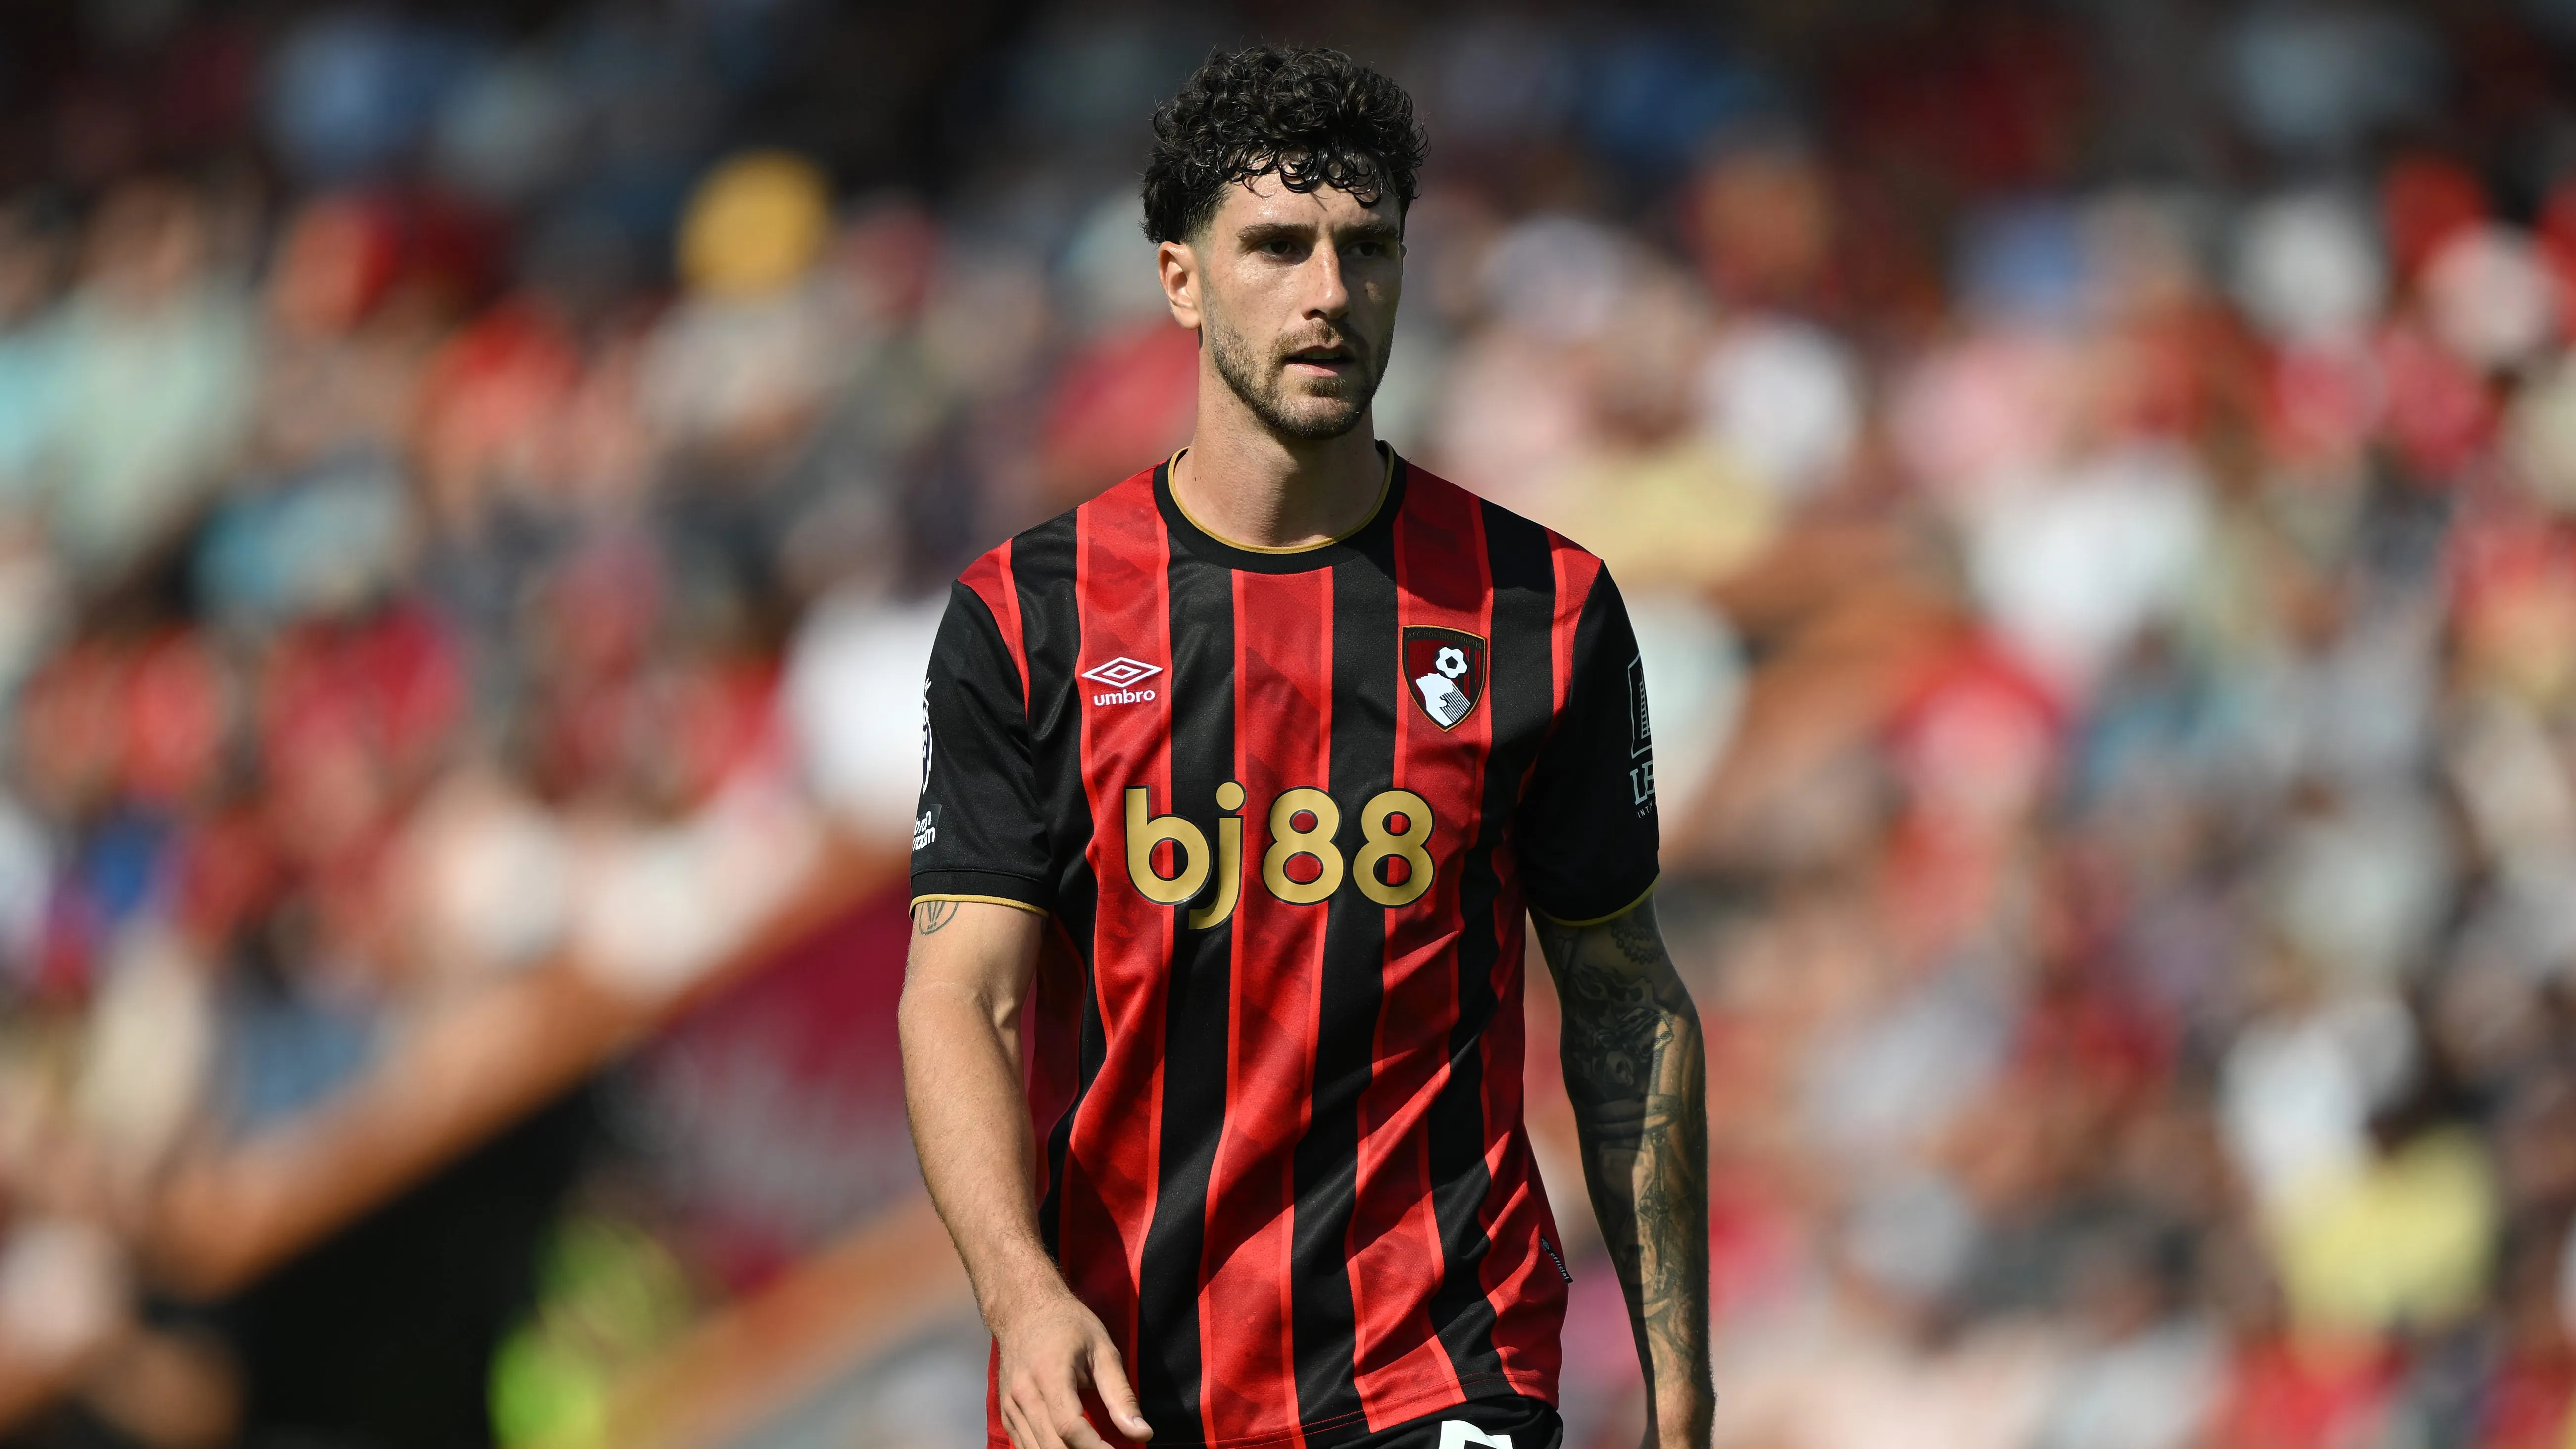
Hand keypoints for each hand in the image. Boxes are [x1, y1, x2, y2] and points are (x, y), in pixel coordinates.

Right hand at [992, 1290, 1152, 1448]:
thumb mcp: (1103, 1350)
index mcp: (1049, 1374)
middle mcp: (1023, 1394)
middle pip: (1053, 1446)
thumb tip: (1142, 1432)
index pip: (1069, 1426)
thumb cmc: (1067, 1325)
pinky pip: (1026, 1447)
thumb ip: (1120, 1394)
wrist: (1023, 1310)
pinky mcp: (1006, 1415)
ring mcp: (1010, 1407)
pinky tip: (1070, 1448)